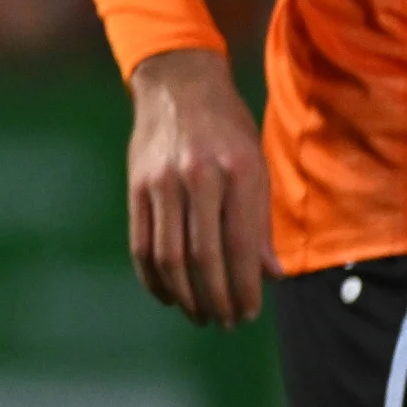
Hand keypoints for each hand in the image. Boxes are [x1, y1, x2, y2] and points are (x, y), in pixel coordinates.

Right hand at [128, 46, 270, 325]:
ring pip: (169, 255)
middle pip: (202, 255)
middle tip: (226, 322)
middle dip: (216, 298)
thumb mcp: (256, 165)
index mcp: (237, 172)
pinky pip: (141, 242)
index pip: (240, 245)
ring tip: (199, 315)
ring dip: (185, 294)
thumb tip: (270, 275)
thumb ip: (260, 221)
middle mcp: (197, 176)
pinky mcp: (136, 186)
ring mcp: (160, 181)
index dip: (244, 287)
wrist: (177, 84)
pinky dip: (153, 276)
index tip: (250, 313)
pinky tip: (167, 294)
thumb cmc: (226, 128)